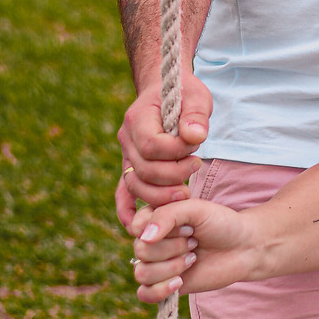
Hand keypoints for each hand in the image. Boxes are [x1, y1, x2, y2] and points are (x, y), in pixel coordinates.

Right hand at [116, 67, 213, 231]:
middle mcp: (126, 139)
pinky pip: (122, 194)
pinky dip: (127, 212)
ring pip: (135, 185)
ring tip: (186, 190)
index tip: (194, 148)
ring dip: (160, 194)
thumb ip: (196, 115)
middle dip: (173, 174)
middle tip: (196, 166)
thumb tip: (194, 137)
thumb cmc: (183, 94)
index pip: (152, 145)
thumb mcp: (196, 96)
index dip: (175, 152)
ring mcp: (126, 156)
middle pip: (143, 169)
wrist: (164, 92)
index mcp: (138, 118)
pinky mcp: (131, 169)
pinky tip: (137, 227)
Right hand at [131, 196, 256, 301]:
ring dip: (172, 266)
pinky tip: (180, 281)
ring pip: (142, 273)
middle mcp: (152, 242)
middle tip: (195, 241)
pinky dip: (160, 290)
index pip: (137, 226)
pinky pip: (144, 294)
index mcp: (155, 219)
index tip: (188, 225)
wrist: (243, 248)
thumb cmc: (221, 223)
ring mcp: (157, 265)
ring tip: (193, 258)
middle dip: (173, 247)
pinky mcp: (165, 286)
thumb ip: (167, 215)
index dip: (162, 228)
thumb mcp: (196, 209)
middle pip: (141, 251)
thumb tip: (144, 238)